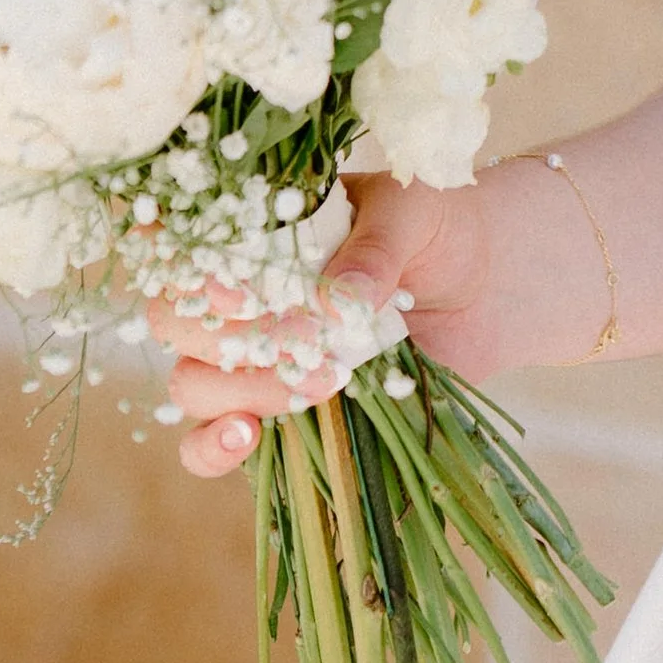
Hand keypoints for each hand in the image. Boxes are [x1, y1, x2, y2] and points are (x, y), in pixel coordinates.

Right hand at [159, 167, 498, 478]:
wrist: (488, 282)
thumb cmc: (438, 229)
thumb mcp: (412, 215)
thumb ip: (374, 249)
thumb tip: (338, 300)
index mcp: (254, 225)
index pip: (176, 242)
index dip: (188, 268)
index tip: (236, 289)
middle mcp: (238, 291)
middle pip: (174, 322)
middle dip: (230, 338)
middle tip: (304, 341)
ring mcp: (251, 353)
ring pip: (192, 384)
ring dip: (245, 389)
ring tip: (322, 382)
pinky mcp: (273, 408)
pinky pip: (207, 442)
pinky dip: (212, 447)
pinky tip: (247, 437)